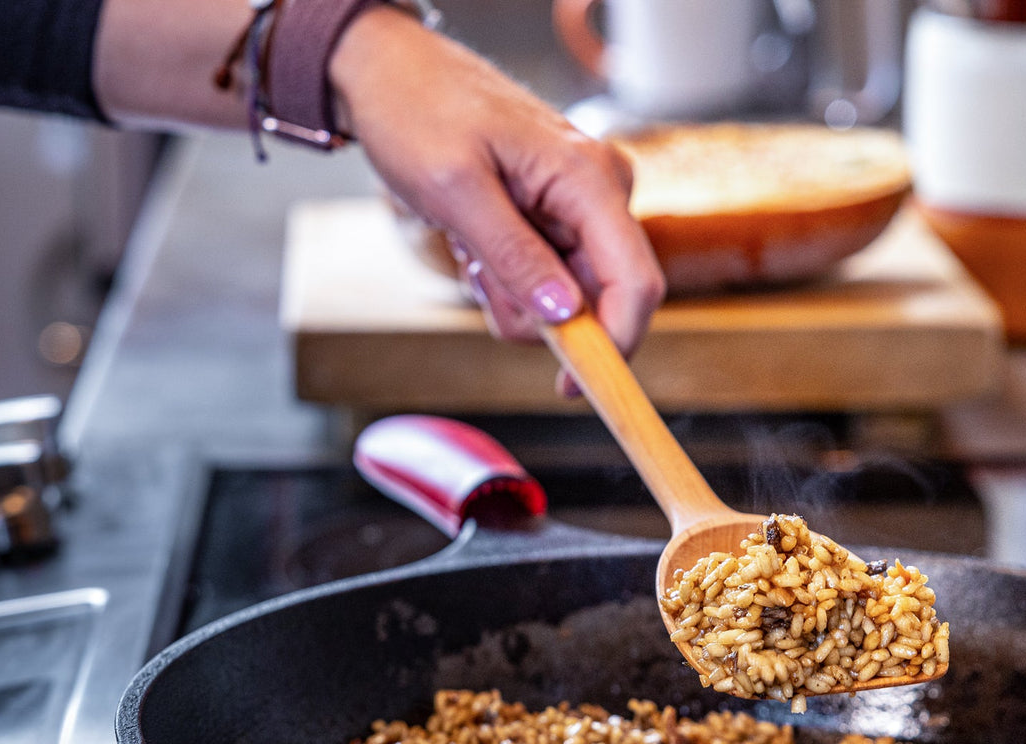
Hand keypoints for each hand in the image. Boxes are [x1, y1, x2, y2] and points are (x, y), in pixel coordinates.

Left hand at [329, 7, 664, 376]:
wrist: (390, 72)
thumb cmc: (418, 112)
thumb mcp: (457, 192)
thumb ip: (516, 257)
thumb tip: (567, 319)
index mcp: (591, 179)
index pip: (635, 284)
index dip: (614, 346)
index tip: (571, 389)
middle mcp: (601, 192)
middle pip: (600, 299)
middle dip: (537, 311)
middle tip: (479, 271)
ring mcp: (583, 205)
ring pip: (568, 297)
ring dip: (513, 292)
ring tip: (472, 243)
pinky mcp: (562, 215)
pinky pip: (549, 276)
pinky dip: (509, 276)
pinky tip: (478, 240)